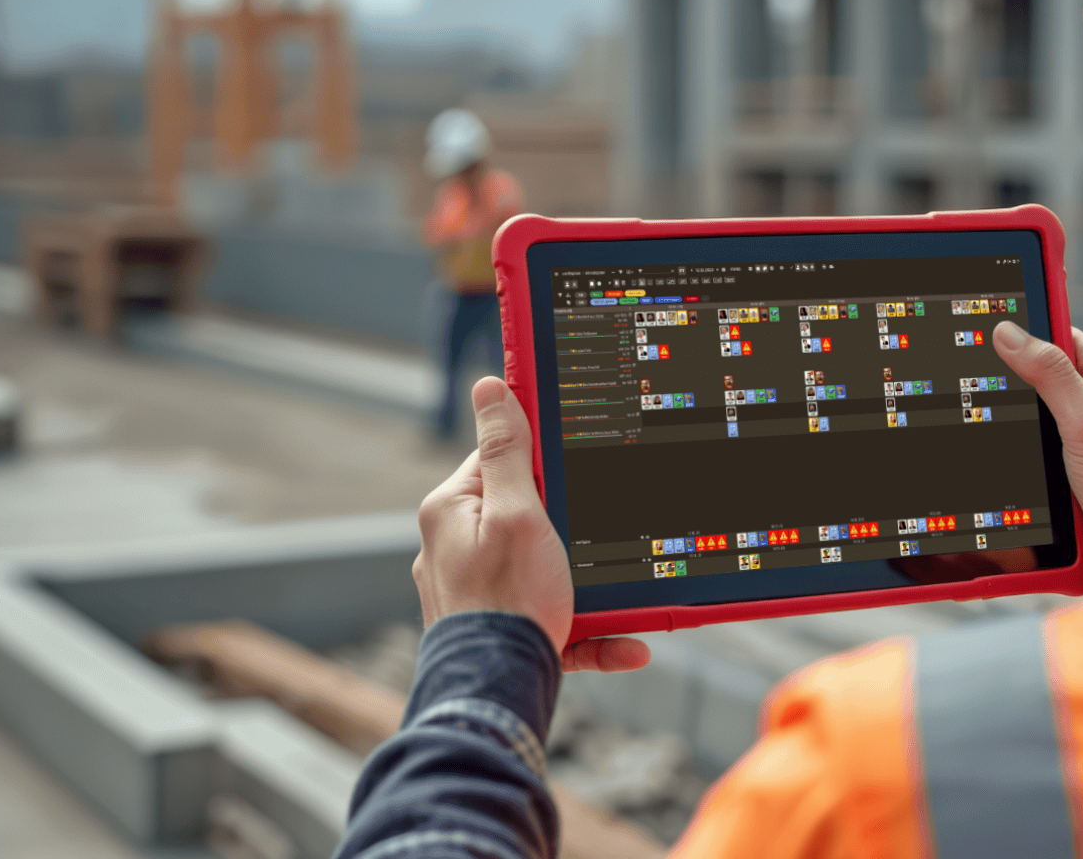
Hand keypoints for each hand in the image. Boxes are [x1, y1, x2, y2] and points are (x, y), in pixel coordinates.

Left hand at [414, 377, 650, 672]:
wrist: (497, 695)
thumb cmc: (507, 603)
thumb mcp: (516, 512)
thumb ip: (505, 451)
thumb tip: (489, 388)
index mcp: (453, 511)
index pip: (498, 457)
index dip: (541, 452)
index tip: (577, 450)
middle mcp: (456, 548)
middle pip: (526, 511)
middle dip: (571, 523)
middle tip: (600, 527)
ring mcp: (480, 591)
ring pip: (546, 568)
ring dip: (589, 581)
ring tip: (621, 594)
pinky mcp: (505, 630)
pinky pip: (557, 620)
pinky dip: (594, 631)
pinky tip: (629, 643)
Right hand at [992, 322, 1082, 591]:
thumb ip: (1052, 376)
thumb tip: (1012, 334)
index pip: (1066, 341)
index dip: (1031, 333)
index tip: (992, 327)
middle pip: (1043, 386)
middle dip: (1015, 393)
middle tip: (979, 388)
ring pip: (1034, 429)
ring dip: (1018, 440)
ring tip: (996, 438)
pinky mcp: (1072, 483)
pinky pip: (1036, 467)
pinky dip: (1022, 472)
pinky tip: (1008, 476)